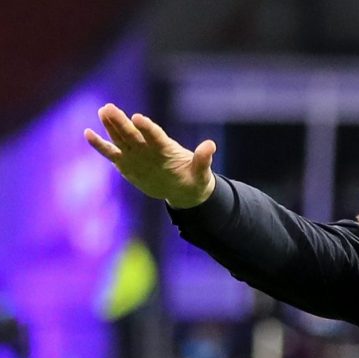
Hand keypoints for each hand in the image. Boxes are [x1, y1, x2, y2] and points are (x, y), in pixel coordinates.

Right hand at [84, 104, 216, 208]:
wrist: (184, 189)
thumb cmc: (194, 179)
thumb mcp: (201, 173)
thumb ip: (203, 159)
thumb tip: (211, 145)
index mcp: (165, 148)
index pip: (155, 135)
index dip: (147, 127)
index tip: (138, 118)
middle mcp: (148, 148)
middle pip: (133, 133)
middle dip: (122, 121)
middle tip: (109, 107)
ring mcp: (137, 154)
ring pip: (121, 138)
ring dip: (111, 126)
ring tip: (102, 111)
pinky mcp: (127, 163)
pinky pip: (111, 153)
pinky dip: (100, 145)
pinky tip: (88, 133)